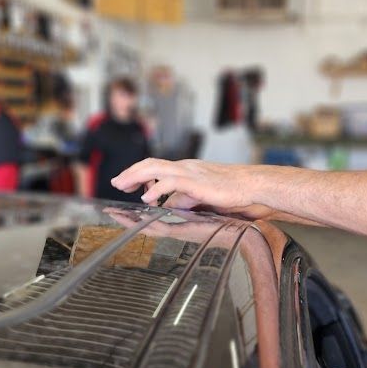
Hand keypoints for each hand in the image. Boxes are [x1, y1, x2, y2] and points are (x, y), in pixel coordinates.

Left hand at [111, 158, 256, 209]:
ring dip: (135, 177)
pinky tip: (147, 198)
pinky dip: (155, 189)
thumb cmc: (232, 190)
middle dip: (130, 173)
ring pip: (154, 168)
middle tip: (116, 183)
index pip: (156, 166)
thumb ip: (186, 197)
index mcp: (186, 169)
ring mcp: (189, 172)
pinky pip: (170, 182)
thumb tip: (174, 203)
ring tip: (122, 186)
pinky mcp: (195, 182)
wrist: (251, 185)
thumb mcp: (203, 195)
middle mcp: (185, 167)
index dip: (137, 173)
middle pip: (149, 164)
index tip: (125, 182)